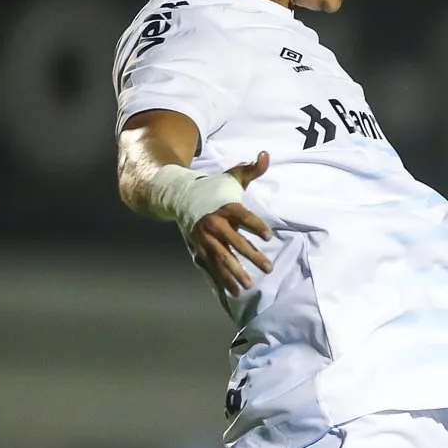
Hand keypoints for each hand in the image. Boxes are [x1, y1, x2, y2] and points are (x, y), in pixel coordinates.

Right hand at [187, 151, 271, 295]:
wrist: (178, 197)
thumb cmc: (212, 188)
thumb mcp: (231, 177)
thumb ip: (251, 169)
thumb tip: (265, 155)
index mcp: (224, 207)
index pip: (242, 216)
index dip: (255, 225)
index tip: (269, 236)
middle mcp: (213, 224)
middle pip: (234, 242)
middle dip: (251, 256)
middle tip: (268, 268)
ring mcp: (204, 240)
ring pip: (221, 259)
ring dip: (235, 273)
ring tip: (249, 285)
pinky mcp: (199, 250)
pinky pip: (212, 268)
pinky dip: (222, 281)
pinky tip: (234, 292)